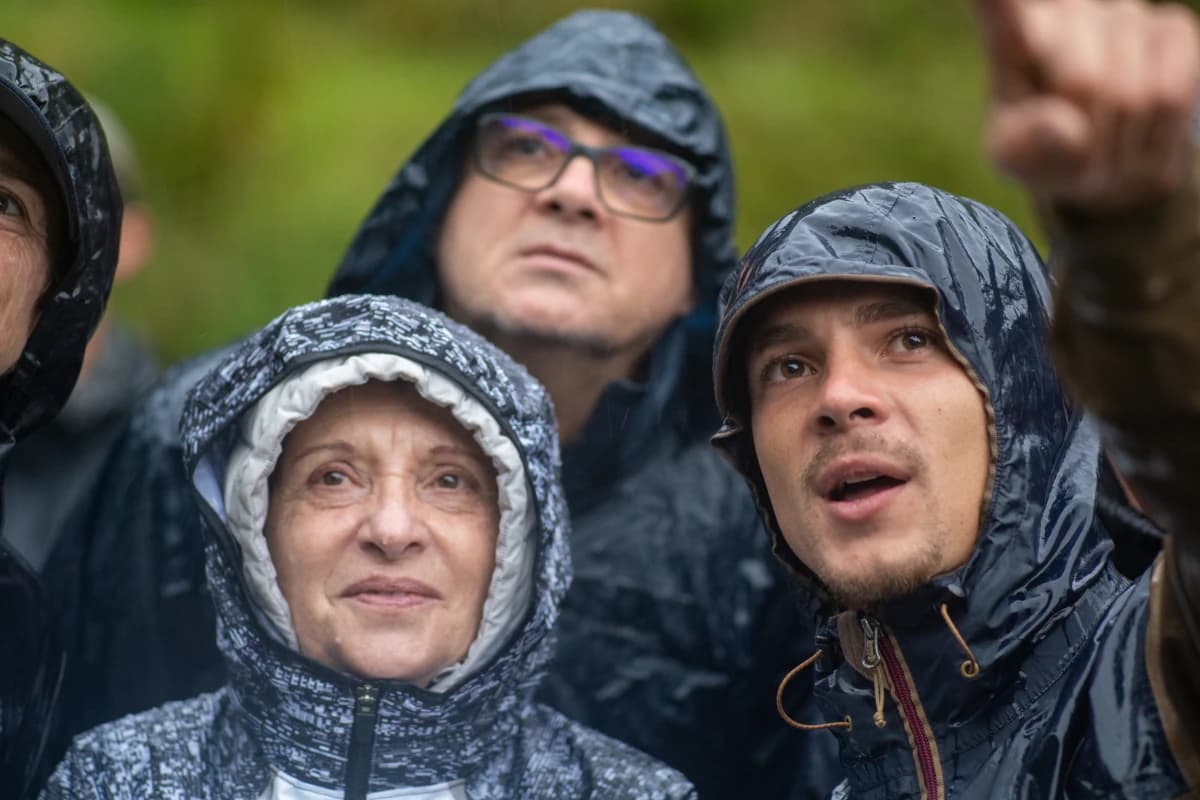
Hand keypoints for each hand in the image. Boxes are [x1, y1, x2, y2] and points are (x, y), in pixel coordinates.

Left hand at [977, 0, 1199, 211]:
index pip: (998, 1)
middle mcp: (1066, 10)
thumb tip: (1068, 127)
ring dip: (1120, 137)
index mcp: (1012, 36)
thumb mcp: (1017, 158)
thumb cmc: (1045, 152)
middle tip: (1078, 150)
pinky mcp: (1169, 27)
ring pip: (1132, 94)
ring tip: (1104, 138)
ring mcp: (1120, 13)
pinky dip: (1157, 130)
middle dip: (1088, 133)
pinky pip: (1171, 92)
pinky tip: (1140, 123)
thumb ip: (1027, 145)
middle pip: (1086, 82)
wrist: (1104, 161)